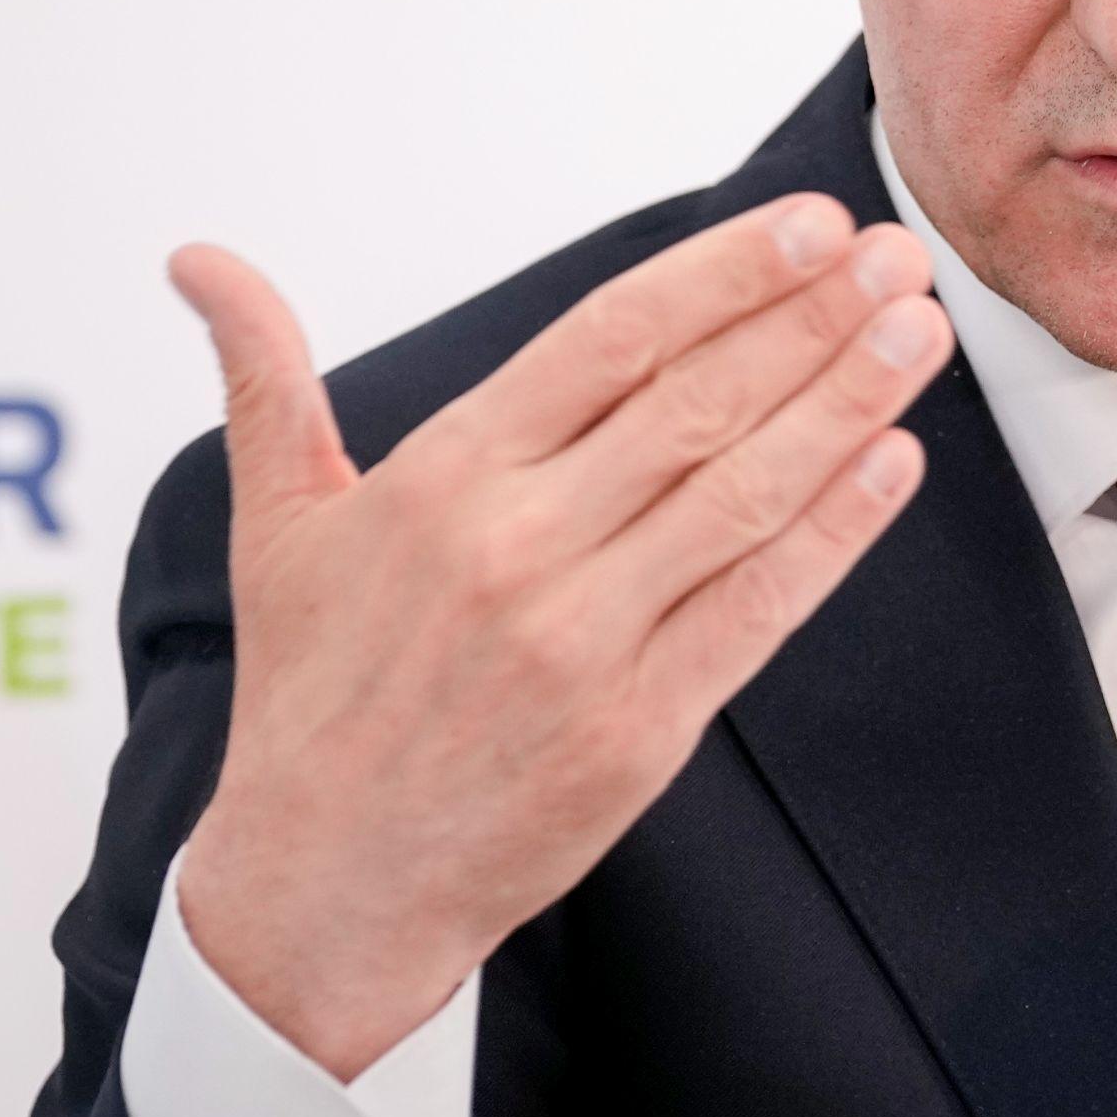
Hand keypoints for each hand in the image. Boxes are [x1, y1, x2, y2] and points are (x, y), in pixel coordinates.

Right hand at [164, 193, 951, 1078]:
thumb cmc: (313, 697)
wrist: (321, 892)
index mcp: (444, 478)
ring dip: (847, 404)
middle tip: (896, 255)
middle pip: (697, 401)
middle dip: (813, 318)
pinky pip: (758, 609)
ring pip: (742, 493)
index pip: (611, 339)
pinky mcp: (639, 731)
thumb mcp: (278, 524)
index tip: (807, 224)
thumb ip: (264, 377)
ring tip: (917, 334)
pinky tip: (894, 464)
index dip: (722, 274)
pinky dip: (836, 533)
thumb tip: (199, 263)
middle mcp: (517, 546)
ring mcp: (584, 640)